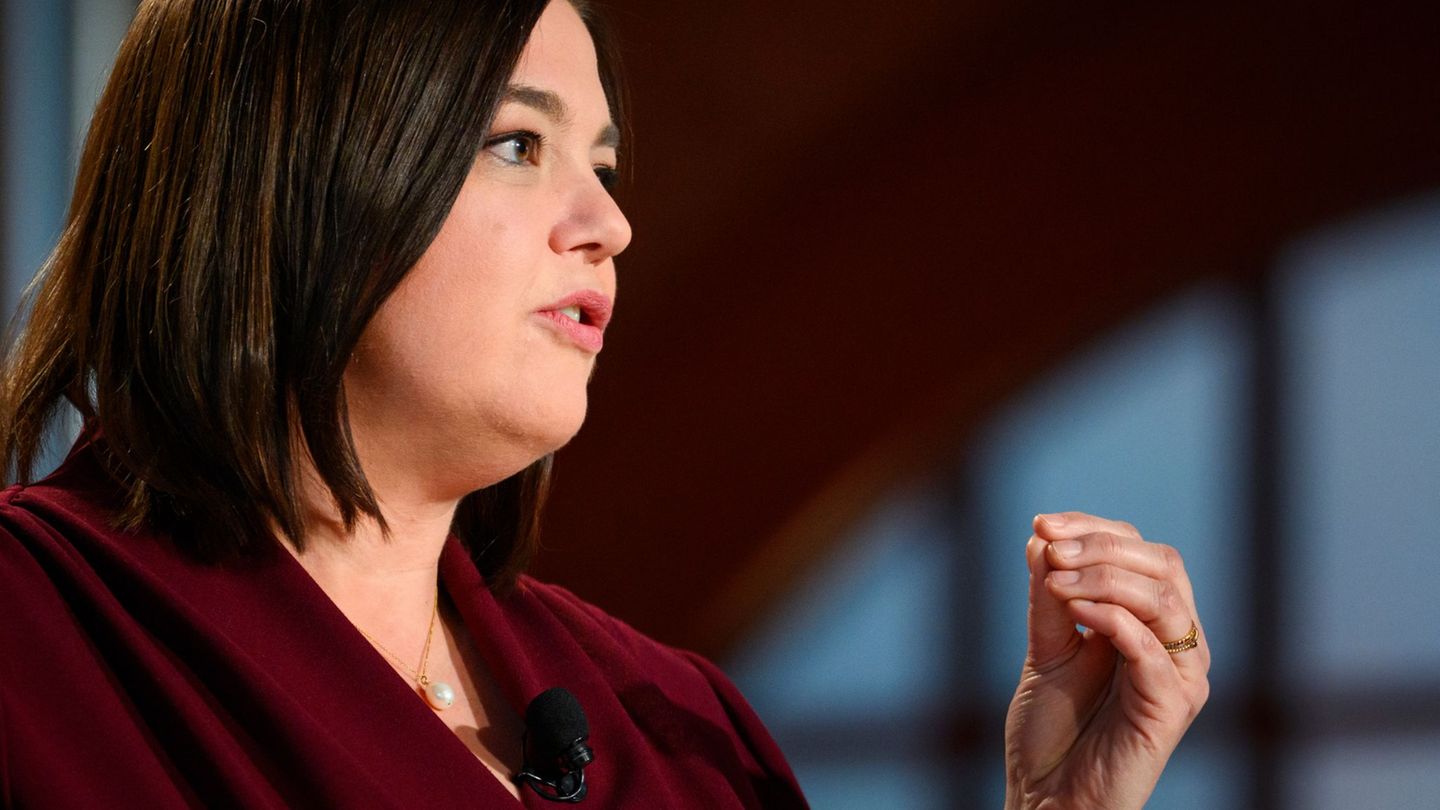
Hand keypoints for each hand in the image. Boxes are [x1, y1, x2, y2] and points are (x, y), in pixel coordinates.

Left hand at [1003, 512, 1209, 809]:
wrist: (1048, 798)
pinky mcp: (1172, 707)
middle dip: (1101, 544)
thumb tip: (1041, 536)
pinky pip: (1152, 648)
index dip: (1092, 528)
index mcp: (1150, 623)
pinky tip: (1074, 607)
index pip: (1139, 551)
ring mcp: (1180, 676)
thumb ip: (1048, 597)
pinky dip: (1112, 617)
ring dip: (1104, 575)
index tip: (1041, 524)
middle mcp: (1176, 644)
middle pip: (1162, 563)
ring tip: (1056, 579)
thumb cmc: (1052, 732)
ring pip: (1164, 597)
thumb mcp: (1046, 649)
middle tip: (1050, 546)